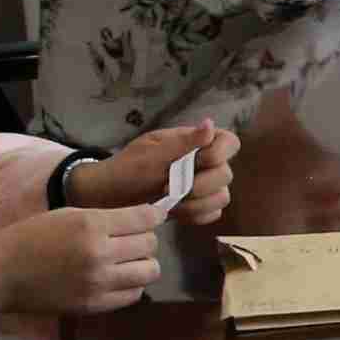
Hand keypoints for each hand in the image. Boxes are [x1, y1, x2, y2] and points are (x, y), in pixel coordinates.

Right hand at [0, 201, 162, 319]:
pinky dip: (131, 285)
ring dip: (142, 263)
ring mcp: (99, 282)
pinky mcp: (95, 304)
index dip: (153, 215)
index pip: (145, 218)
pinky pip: (134, 294)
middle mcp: (100, 253)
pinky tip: (116, 279)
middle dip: (144, 239)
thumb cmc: (29, 237)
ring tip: (126, 261)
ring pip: (149, 271)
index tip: (152, 216)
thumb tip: (143, 218)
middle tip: (130, 239)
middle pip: (150, 244)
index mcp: (91, 225)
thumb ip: (104, 218)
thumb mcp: (66, 215)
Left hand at [71, 122, 237, 224]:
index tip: (196, 161)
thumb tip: (209, 123)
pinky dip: (195, 215)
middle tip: (168, 188)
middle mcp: (205, 163)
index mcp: (195, 143)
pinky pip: (212, 214)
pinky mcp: (198, 207)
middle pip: (226, 174)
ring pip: (222, 197)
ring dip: (196, 204)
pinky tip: (175, 212)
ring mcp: (203, 187)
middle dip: (200, 185)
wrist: (109, 196)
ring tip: (169, 203)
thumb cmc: (127, 169)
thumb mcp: (152, 153)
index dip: (219, 154)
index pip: (229, 142)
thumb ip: (183, 142)